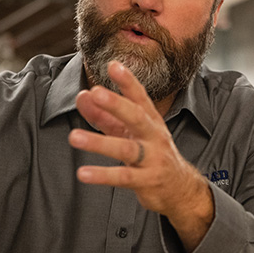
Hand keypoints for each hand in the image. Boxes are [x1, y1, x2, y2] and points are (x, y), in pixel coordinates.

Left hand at [68, 60, 212, 251]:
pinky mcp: (148, 181)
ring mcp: (153, 159)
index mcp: (150, 120)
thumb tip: (82, 97)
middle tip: (96, 92)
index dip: (128, 81)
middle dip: (116, 104)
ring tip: (73, 136)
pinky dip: (103, 175)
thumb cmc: (151, 154)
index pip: (139, 97)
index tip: (113, 65)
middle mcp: (154, 136)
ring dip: (99, 143)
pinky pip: (123, 177)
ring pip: (126, 149)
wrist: (179, 187)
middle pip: (136, 117)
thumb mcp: (128, 133)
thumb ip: (104, 116)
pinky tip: (83, 173)